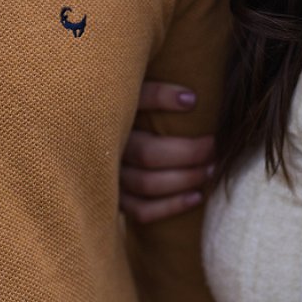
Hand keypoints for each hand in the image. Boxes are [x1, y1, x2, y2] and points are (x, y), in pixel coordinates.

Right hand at [120, 81, 215, 223]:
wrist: (85, 145)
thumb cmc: (120, 114)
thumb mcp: (131, 91)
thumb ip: (152, 91)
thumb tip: (191, 99)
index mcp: (109, 115)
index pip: (136, 102)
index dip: (163, 99)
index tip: (193, 100)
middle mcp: (106, 148)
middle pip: (148, 154)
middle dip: (188, 152)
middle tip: (215, 145)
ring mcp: (107, 177)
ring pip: (147, 184)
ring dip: (185, 178)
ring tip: (212, 169)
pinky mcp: (113, 201)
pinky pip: (141, 211)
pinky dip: (170, 206)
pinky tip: (196, 196)